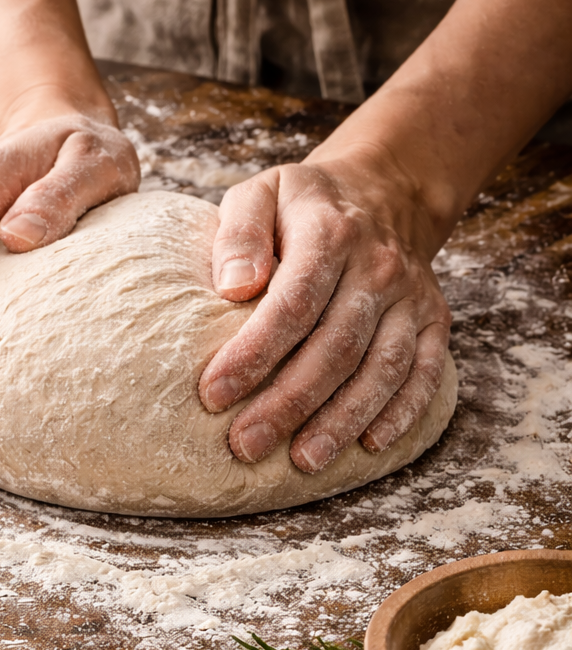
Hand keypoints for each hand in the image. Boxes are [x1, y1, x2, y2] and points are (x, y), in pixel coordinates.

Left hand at [197, 149, 450, 471]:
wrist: (386, 190)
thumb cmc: (305, 204)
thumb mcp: (261, 193)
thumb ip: (240, 233)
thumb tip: (233, 286)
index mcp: (330, 234)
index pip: (293, 303)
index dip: (255, 353)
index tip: (214, 394)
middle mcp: (378, 267)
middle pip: (335, 346)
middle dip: (289, 402)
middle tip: (246, 444)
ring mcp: (411, 297)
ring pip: (382, 366)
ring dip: (344, 418)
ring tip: (303, 459)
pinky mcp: (435, 319)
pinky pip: (424, 371)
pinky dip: (403, 410)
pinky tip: (370, 444)